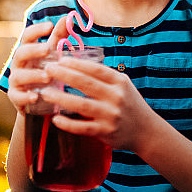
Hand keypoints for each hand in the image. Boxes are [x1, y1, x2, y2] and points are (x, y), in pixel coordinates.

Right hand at [5, 21, 55, 112]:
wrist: (39, 101)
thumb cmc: (45, 71)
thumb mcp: (52, 54)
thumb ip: (58, 37)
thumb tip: (68, 17)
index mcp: (27, 51)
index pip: (27, 36)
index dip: (36, 30)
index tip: (50, 25)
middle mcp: (19, 64)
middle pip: (20, 52)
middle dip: (33, 50)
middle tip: (48, 49)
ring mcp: (16, 81)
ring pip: (18, 75)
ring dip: (33, 75)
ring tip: (48, 76)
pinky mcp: (16, 97)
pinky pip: (17, 97)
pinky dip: (25, 97)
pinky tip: (36, 97)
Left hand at [40, 56, 155, 152]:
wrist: (146, 131)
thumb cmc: (128, 103)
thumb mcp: (122, 85)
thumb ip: (103, 76)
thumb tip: (75, 63)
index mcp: (119, 82)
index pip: (95, 69)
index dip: (76, 63)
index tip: (60, 59)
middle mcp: (116, 97)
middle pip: (86, 84)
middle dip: (64, 75)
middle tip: (48, 69)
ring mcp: (111, 115)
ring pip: (82, 105)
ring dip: (61, 98)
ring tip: (45, 92)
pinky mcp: (106, 132)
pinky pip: (83, 127)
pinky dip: (68, 124)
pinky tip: (55, 119)